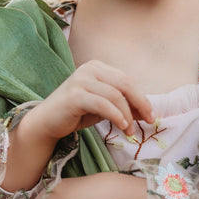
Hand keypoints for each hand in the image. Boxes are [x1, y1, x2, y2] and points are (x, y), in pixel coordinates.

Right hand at [21, 60, 155, 141]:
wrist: (46, 122)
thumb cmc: (76, 113)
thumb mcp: (103, 107)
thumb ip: (123, 105)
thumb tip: (147, 113)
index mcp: (97, 67)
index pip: (127, 80)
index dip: (142, 98)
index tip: (151, 116)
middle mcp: (89, 69)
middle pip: (125, 84)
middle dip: (140, 103)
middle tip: (149, 121)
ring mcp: (81, 80)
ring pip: (115, 95)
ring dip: (127, 115)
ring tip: (130, 131)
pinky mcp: (75, 95)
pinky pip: (103, 104)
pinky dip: (116, 115)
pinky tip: (122, 126)